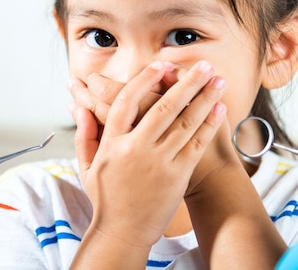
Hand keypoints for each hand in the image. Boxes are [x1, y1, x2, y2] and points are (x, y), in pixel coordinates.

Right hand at [70, 60, 224, 247]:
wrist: (123, 232)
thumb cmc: (106, 198)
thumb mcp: (88, 166)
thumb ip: (85, 134)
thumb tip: (78, 107)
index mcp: (112, 143)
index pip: (127, 101)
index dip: (145, 79)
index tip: (161, 65)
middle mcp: (136, 149)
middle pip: (163, 106)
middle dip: (186, 82)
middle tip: (202, 65)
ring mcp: (159, 162)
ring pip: (185, 122)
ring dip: (204, 97)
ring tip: (217, 80)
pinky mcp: (177, 175)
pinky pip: (196, 143)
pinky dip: (209, 124)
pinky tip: (219, 108)